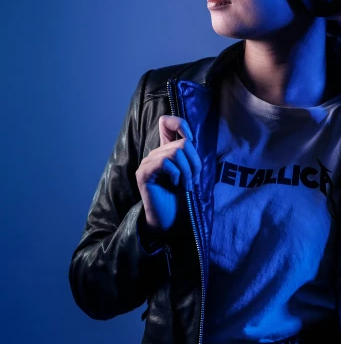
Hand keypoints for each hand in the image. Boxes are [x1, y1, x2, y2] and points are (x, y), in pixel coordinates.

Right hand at [135, 116, 201, 231]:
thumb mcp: (190, 173)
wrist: (169, 221)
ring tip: (187, 185)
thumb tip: (192, 139)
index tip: (191, 139)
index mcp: (165, 151)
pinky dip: (176, 174)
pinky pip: (165, 163)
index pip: (166, 122)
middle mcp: (154, 154)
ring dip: (187, 171)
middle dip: (194, 163)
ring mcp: (147, 163)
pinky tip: (176, 185)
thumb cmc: (180, 198)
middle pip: (182, 143)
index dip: (180, 124)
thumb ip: (189, 156)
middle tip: (193, 180)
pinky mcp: (144, 174)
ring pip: (176, 153)